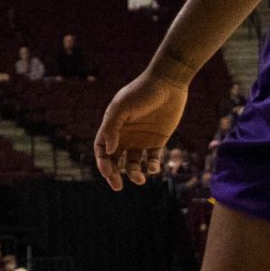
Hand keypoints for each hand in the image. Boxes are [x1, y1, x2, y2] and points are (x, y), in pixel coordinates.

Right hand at [93, 67, 191, 189]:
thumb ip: (111, 128)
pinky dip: (151, 167)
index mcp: (112, 127)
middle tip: (117, 186)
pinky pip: (152, 159)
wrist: (168, 84)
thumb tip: (107, 151)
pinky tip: (153, 167)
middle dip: (114, 174)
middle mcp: (125, 136)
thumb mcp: (122, 107)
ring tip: (140, 179)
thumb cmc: (141, 92)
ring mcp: (141, 139)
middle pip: (115, 160)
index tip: (108, 172)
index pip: (101, 149)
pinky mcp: (158, 141)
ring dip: (134, 173)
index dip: (102, 162)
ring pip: (133, 163)